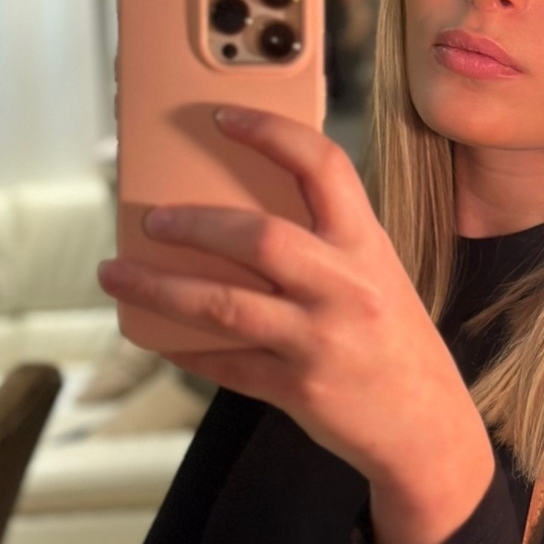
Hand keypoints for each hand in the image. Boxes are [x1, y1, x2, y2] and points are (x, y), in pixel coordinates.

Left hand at [99, 105, 494, 543]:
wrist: (428, 425)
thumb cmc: (395, 338)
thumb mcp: (376, 272)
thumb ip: (325, 240)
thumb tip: (242, 208)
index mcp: (366, 244)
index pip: (323, 167)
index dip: (271, 133)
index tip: (223, 118)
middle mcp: (344, 286)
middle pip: (260, 237)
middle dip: (195, 223)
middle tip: (152, 218)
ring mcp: (319, 340)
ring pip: (224, 306)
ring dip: (160, 286)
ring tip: (115, 272)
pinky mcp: (296, 389)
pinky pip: (224, 363)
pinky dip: (182, 347)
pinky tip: (152, 333)